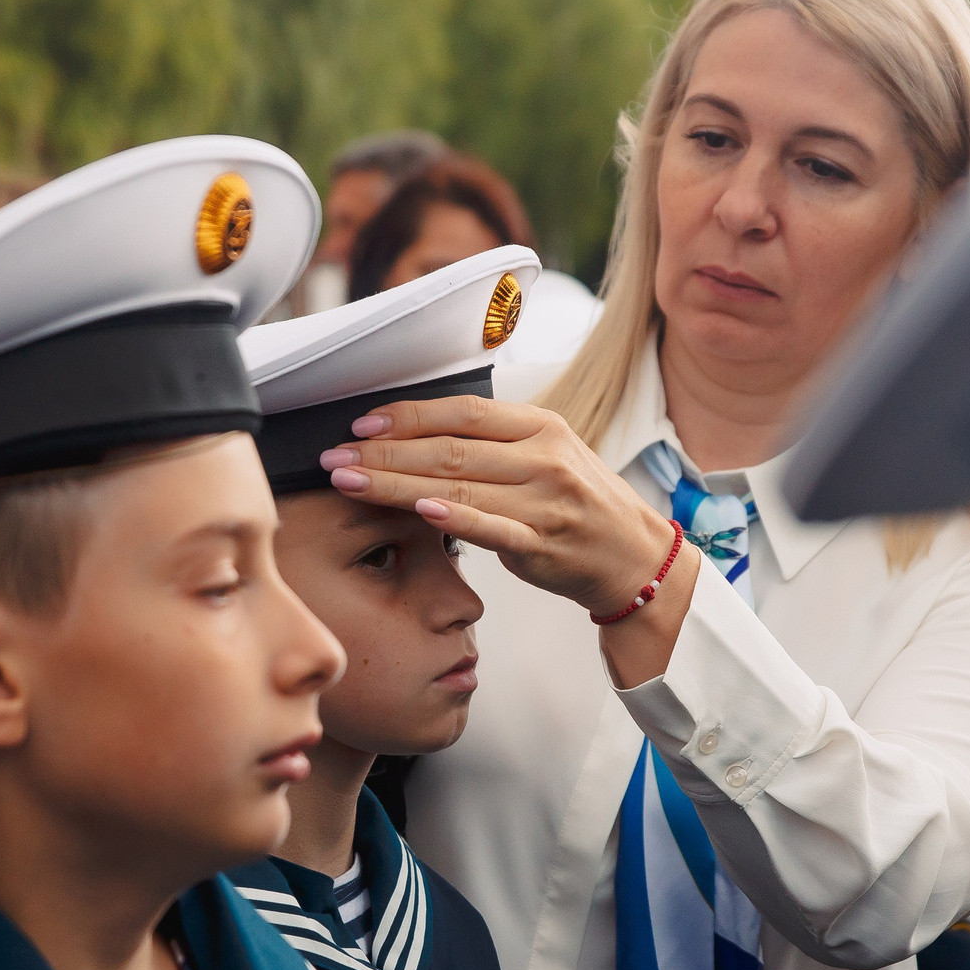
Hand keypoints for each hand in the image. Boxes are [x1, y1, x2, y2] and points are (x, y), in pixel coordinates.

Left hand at [320, 396, 679, 618]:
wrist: (634, 556)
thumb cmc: (578, 505)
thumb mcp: (546, 456)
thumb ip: (493, 443)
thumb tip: (418, 432)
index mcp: (540, 427)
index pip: (462, 412)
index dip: (406, 416)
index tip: (361, 425)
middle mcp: (543, 458)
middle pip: (448, 449)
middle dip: (383, 453)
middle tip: (335, 457)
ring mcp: (544, 501)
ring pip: (457, 486)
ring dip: (395, 484)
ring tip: (350, 483)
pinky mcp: (542, 542)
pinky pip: (491, 527)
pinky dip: (454, 517)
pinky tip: (417, 509)